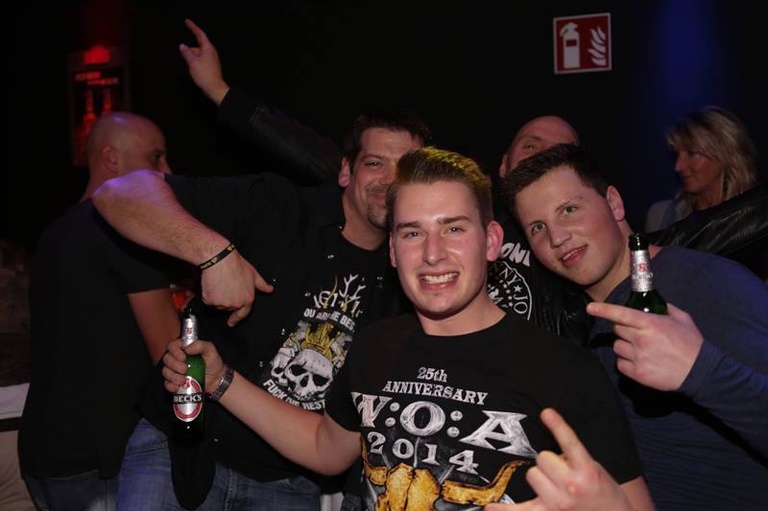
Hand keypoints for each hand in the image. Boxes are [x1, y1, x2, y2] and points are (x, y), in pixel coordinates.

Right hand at [162, 337, 224, 393]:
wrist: (216, 380)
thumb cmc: (213, 363)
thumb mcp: (210, 350)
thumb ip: (200, 345)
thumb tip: (187, 349)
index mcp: (183, 349)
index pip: (172, 346)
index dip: (175, 351)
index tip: (183, 357)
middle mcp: (176, 358)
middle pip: (166, 359)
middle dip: (174, 365)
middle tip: (185, 369)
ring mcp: (174, 371)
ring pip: (165, 371)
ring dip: (173, 376)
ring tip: (183, 380)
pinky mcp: (174, 382)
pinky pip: (166, 383)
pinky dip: (170, 385)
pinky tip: (178, 387)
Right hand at [179, 18, 229, 104]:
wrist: (215, 88)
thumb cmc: (205, 75)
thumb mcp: (192, 62)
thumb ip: (186, 52)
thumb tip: (182, 46)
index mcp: (208, 48)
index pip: (199, 34)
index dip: (193, 27)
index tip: (187, 21)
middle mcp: (211, 52)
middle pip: (198, 46)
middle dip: (190, 51)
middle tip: (187, 59)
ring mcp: (212, 59)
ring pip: (198, 55)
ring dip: (193, 59)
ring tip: (192, 68)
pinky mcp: (211, 66)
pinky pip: (201, 61)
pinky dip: (196, 63)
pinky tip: (194, 70)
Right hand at [199, 250, 273, 326]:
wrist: (220, 260)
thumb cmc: (236, 265)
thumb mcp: (253, 274)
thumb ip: (262, 285)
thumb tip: (270, 289)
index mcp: (247, 299)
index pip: (243, 314)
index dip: (236, 319)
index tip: (231, 323)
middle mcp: (236, 304)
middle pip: (228, 307)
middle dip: (226, 300)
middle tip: (225, 287)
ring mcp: (223, 304)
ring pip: (218, 304)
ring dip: (217, 297)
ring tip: (220, 283)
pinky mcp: (211, 301)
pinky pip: (208, 301)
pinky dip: (208, 294)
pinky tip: (212, 284)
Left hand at [484, 408, 632, 510]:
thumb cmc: (605, 496)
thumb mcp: (597, 471)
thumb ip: (576, 459)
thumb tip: (551, 451)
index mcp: (587, 471)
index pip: (570, 443)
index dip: (558, 426)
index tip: (546, 413)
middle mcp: (571, 486)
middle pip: (543, 458)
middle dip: (551, 463)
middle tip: (565, 474)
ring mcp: (558, 503)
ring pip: (533, 475)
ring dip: (541, 478)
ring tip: (558, 489)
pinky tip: (489, 508)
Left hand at [586, 301, 702, 390]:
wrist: (700, 372)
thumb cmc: (692, 344)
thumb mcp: (682, 319)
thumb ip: (665, 308)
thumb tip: (653, 302)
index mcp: (651, 324)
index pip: (621, 314)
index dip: (603, 310)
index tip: (590, 308)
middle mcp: (641, 339)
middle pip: (617, 330)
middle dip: (625, 330)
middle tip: (639, 335)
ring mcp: (638, 357)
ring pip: (617, 347)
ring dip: (625, 347)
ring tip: (643, 350)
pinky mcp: (637, 373)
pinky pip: (620, 364)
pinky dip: (627, 363)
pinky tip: (641, 362)